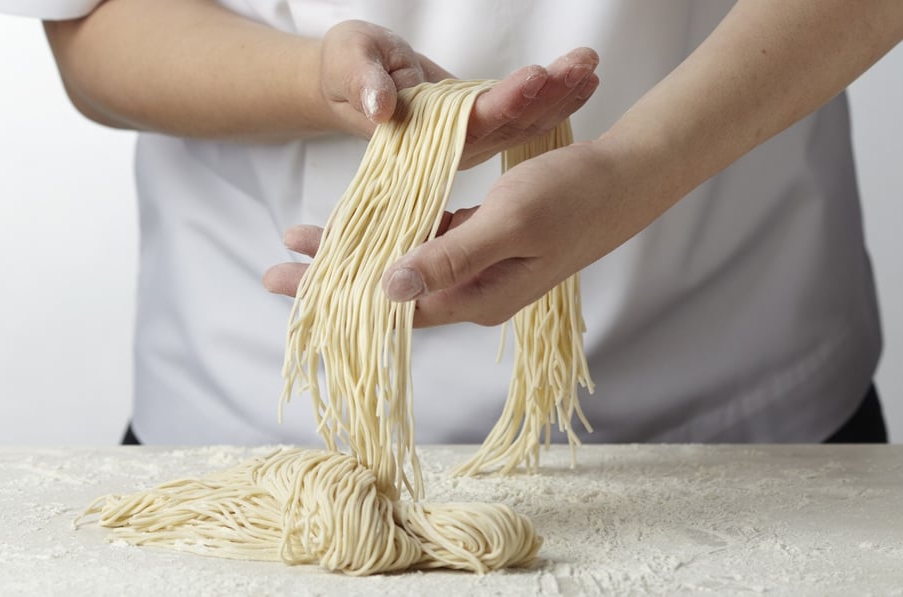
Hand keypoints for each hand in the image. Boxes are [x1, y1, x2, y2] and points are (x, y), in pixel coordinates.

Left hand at [265, 140, 658, 327]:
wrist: (625, 179)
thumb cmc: (572, 196)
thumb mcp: (508, 223)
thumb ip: (449, 257)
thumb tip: (388, 290)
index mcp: (477, 295)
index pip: (391, 305)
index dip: (336, 293)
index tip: (287, 284)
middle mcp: (475, 291)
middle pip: (390, 289)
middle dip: (333, 276)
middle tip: (277, 267)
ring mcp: (484, 268)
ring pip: (406, 264)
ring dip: (361, 250)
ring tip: (313, 239)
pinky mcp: (491, 242)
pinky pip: (431, 243)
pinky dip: (399, 233)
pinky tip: (374, 222)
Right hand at [319, 21, 599, 167]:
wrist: (347, 83)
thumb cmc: (345, 72)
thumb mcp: (348, 67)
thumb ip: (364, 83)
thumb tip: (381, 105)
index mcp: (425, 137)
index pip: (472, 123)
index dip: (505, 102)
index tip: (535, 78)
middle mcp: (456, 145)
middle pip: (510, 124)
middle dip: (549, 94)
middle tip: (581, 64)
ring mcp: (473, 137)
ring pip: (525, 121)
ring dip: (561, 93)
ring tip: (590, 63)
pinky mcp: (483, 124)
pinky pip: (524, 112)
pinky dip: (554, 94)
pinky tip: (583, 76)